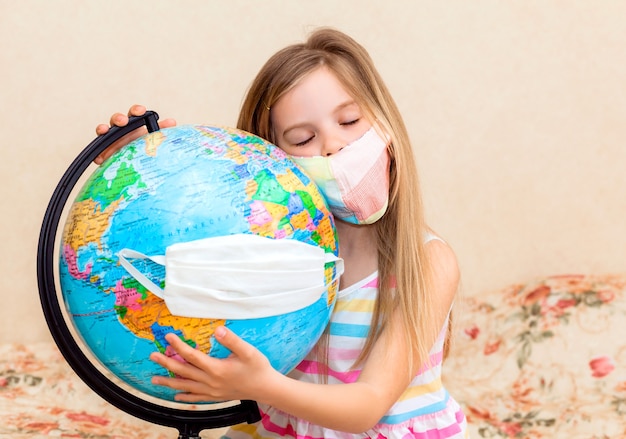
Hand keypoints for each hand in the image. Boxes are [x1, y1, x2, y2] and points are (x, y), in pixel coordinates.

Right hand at [93, 104, 176, 164]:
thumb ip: (162, 131)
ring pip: (104, 131)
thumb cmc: (146, 149)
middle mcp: (121, 131)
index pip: (134, 114)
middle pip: (117, 120)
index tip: (141, 110)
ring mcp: (111, 141)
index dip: (136, 110)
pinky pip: (99, 152)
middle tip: (123, 121)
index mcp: (134, 125)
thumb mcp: (155, 141)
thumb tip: (172, 122)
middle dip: (119, 118)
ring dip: (103, 129)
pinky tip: (100, 157)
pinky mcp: (105, 153)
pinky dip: (98, 154)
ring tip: (104, 131)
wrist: (139, 168)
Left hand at [150, 326, 275, 402]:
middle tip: (153, 356)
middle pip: (184, 372)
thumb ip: (232, 340)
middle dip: (167, 363)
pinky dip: (184, 397)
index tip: (168, 336)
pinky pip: (196, 398)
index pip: (192, 356)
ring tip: (154, 379)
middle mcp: (211, 382)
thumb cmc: (258, 368)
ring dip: (169, 382)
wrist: (266, 388)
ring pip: (186, 386)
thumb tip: (218, 329)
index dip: (179, 346)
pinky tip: (177, 395)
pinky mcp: (216, 397)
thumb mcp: (248, 351)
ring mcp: (212, 391)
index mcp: (216, 369)